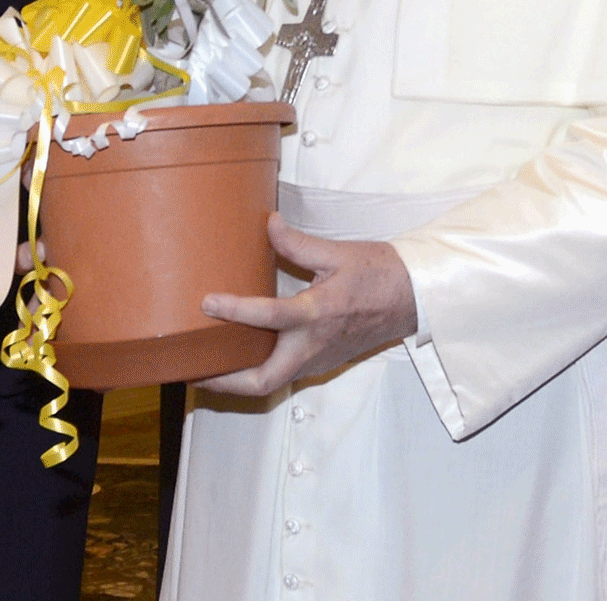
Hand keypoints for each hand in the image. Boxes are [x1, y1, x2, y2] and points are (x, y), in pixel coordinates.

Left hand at [192, 213, 417, 395]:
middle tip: (192, 368)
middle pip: (262, 380)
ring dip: (237, 380)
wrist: (414, 298)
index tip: (208, 302)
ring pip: (271, 382)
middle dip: (223, 381)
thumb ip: (297, 243)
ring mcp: (319, 359)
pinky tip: (242, 355)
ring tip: (207, 365)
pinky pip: (284, 373)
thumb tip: (268, 224)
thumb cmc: (381, 274)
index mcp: (318, 313)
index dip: (235, 310)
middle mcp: (315, 344)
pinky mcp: (323, 362)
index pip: (268, 317)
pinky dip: (258, 369)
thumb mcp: (338, 253)